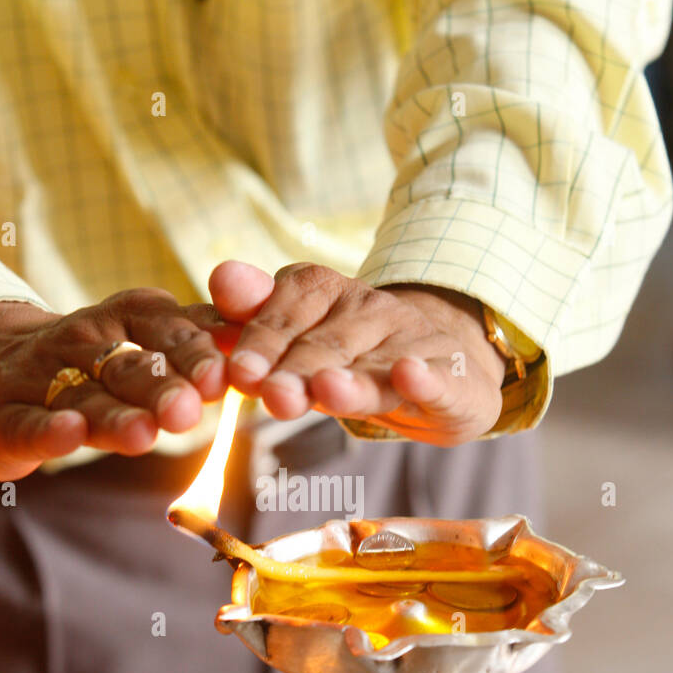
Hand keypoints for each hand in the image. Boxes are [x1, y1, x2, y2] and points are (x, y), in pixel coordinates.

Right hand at [0, 288, 232, 478]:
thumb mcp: (141, 340)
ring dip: (116, 413)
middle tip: (192, 410)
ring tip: (146, 433)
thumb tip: (264, 337)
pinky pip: (30, 423)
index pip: (167, 330)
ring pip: (84, 395)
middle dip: (163, 385)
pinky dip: (50, 431)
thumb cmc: (86, 364)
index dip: (197, 352)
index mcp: (126, 319)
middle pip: (129, 363)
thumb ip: (199, 339)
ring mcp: (40, 379)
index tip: (228, 376)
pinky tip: (69, 435)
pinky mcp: (4, 420)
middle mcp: (84, 341)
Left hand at [210, 261, 505, 445]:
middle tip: (271, 395)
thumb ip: (260, 314)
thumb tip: (220, 277)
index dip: (260, 341)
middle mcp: (369, 312)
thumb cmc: (355, 357)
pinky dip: (424, 379)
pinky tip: (410, 375)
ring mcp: (412, 346)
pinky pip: (437, 378)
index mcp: (326, 295)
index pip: (286, 311)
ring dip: (349, 380)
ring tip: (325, 389)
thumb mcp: (304, 337)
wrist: (444, 367)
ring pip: (375, 367)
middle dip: (295, 370)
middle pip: (325, 345)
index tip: (238, 372)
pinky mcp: (452, 381)